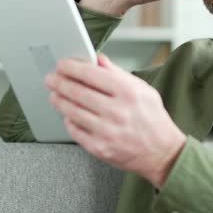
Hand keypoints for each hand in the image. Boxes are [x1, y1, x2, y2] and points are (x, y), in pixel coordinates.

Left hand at [45, 54, 185, 187]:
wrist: (162, 153)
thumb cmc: (152, 119)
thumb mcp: (142, 89)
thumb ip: (118, 73)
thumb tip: (98, 59)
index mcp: (128, 92)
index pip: (91, 74)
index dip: (71, 67)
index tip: (62, 64)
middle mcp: (116, 111)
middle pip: (77, 91)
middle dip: (59, 82)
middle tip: (51, 78)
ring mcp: (107, 131)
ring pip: (71, 111)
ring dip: (59, 100)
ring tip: (55, 95)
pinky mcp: (100, 148)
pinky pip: (75, 131)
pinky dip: (68, 121)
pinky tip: (68, 115)